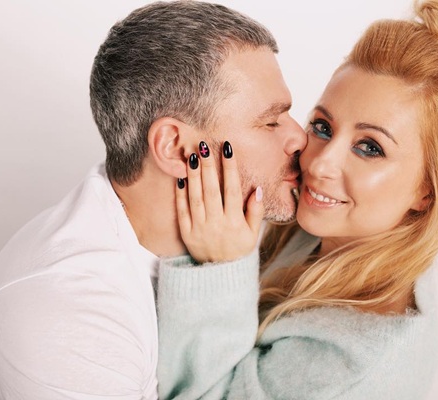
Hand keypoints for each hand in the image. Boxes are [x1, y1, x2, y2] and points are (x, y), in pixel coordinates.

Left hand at [176, 141, 263, 262]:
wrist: (220, 274)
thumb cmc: (238, 250)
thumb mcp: (253, 234)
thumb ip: (255, 211)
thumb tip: (257, 189)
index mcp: (235, 222)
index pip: (233, 190)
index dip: (230, 168)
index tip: (227, 149)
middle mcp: (216, 224)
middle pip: (212, 190)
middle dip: (209, 166)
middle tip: (204, 146)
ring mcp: (199, 228)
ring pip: (196, 197)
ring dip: (194, 176)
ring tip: (192, 156)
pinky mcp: (186, 233)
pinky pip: (182, 211)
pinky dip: (180, 194)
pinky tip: (181, 178)